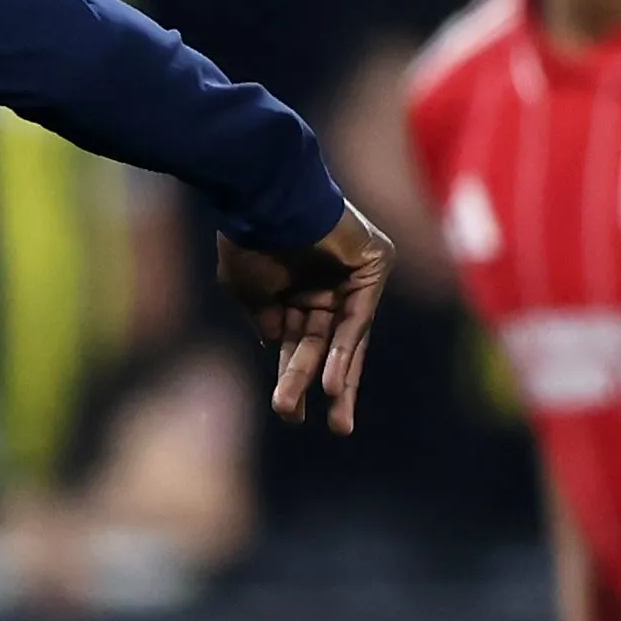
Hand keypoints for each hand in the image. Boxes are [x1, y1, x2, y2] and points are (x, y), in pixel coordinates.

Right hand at [216, 205, 392, 432]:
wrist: (266, 194)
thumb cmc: (249, 239)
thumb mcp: (248, 291)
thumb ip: (266, 320)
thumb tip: (276, 344)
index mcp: (295, 290)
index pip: (301, 343)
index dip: (294, 377)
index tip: (287, 411)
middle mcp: (327, 285)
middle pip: (327, 347)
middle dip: (322, 386)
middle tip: (328, 427)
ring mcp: (353, 275)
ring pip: (346, 338)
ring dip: (337, 379)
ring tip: (333, 417)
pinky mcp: (372, 265)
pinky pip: (358, 319)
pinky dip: (344, 352)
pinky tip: (330, 384)